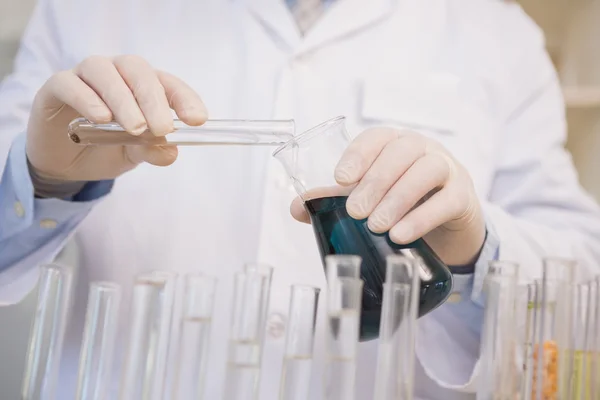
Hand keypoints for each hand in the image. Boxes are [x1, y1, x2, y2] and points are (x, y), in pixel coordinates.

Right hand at [26, 55, 206, 182]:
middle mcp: (117, 74)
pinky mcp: (56, 87)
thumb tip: (171, 152)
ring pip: (105, 72)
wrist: (64, 162)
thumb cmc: (104, 149)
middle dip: (154, 100)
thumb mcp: (133, 155)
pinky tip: (101, 118)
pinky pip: (69, 83)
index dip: (185, 99)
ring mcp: (85, 77)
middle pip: (138, 72)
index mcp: (142, 87)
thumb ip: (150, 151)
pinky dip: (87, 98)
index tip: (198, 120)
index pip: (168, 84)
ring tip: (135, 128)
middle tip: (163, 128)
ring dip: (123, 99)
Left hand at [291, 128, 485, 266]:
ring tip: (376, 226)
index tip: (340, 178)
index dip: (359, 154)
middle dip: (375, 182)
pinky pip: (447, 201)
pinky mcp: (463, 196)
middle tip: (355, 211)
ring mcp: (448, 169)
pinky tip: (401, 235)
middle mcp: (423, 149)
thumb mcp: (371, 198)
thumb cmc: (403, 204)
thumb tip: (298, 208)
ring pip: (426, 170)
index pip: (377, 137)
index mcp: (395, 144)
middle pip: (401, 152)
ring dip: (398, 198)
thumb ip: (335, 200)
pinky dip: (422, 218)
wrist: (447, 225)